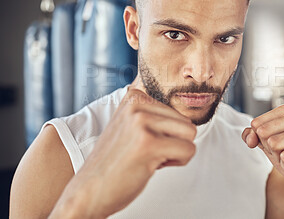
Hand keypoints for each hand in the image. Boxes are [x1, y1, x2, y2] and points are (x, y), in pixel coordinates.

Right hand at [51, 87, 196, 217]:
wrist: (88, 191)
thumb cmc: (114, 162)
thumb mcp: (130, 126)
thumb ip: (153, 115)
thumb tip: (186, 117)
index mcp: (134, 97)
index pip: (177, 112)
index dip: (166, 133)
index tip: (144, 142)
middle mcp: (137, 105)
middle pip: (186, 122)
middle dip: (173, 142)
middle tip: (147, 153)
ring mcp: (141, 122)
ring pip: (190, 134)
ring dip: (175, 152)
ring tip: (149, 157)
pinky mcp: (149, 142)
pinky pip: (188, 150)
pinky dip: (177, 162)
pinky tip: (152, 165)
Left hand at [242, 104, 283, 197]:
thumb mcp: (267, 144)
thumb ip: (253, 136)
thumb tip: (250, 137)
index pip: (257, 123)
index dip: (259, 139)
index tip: (273, 142)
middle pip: (264, 132)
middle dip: (269, 148)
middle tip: (283, 152)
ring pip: (275, 144)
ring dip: (278, 157)